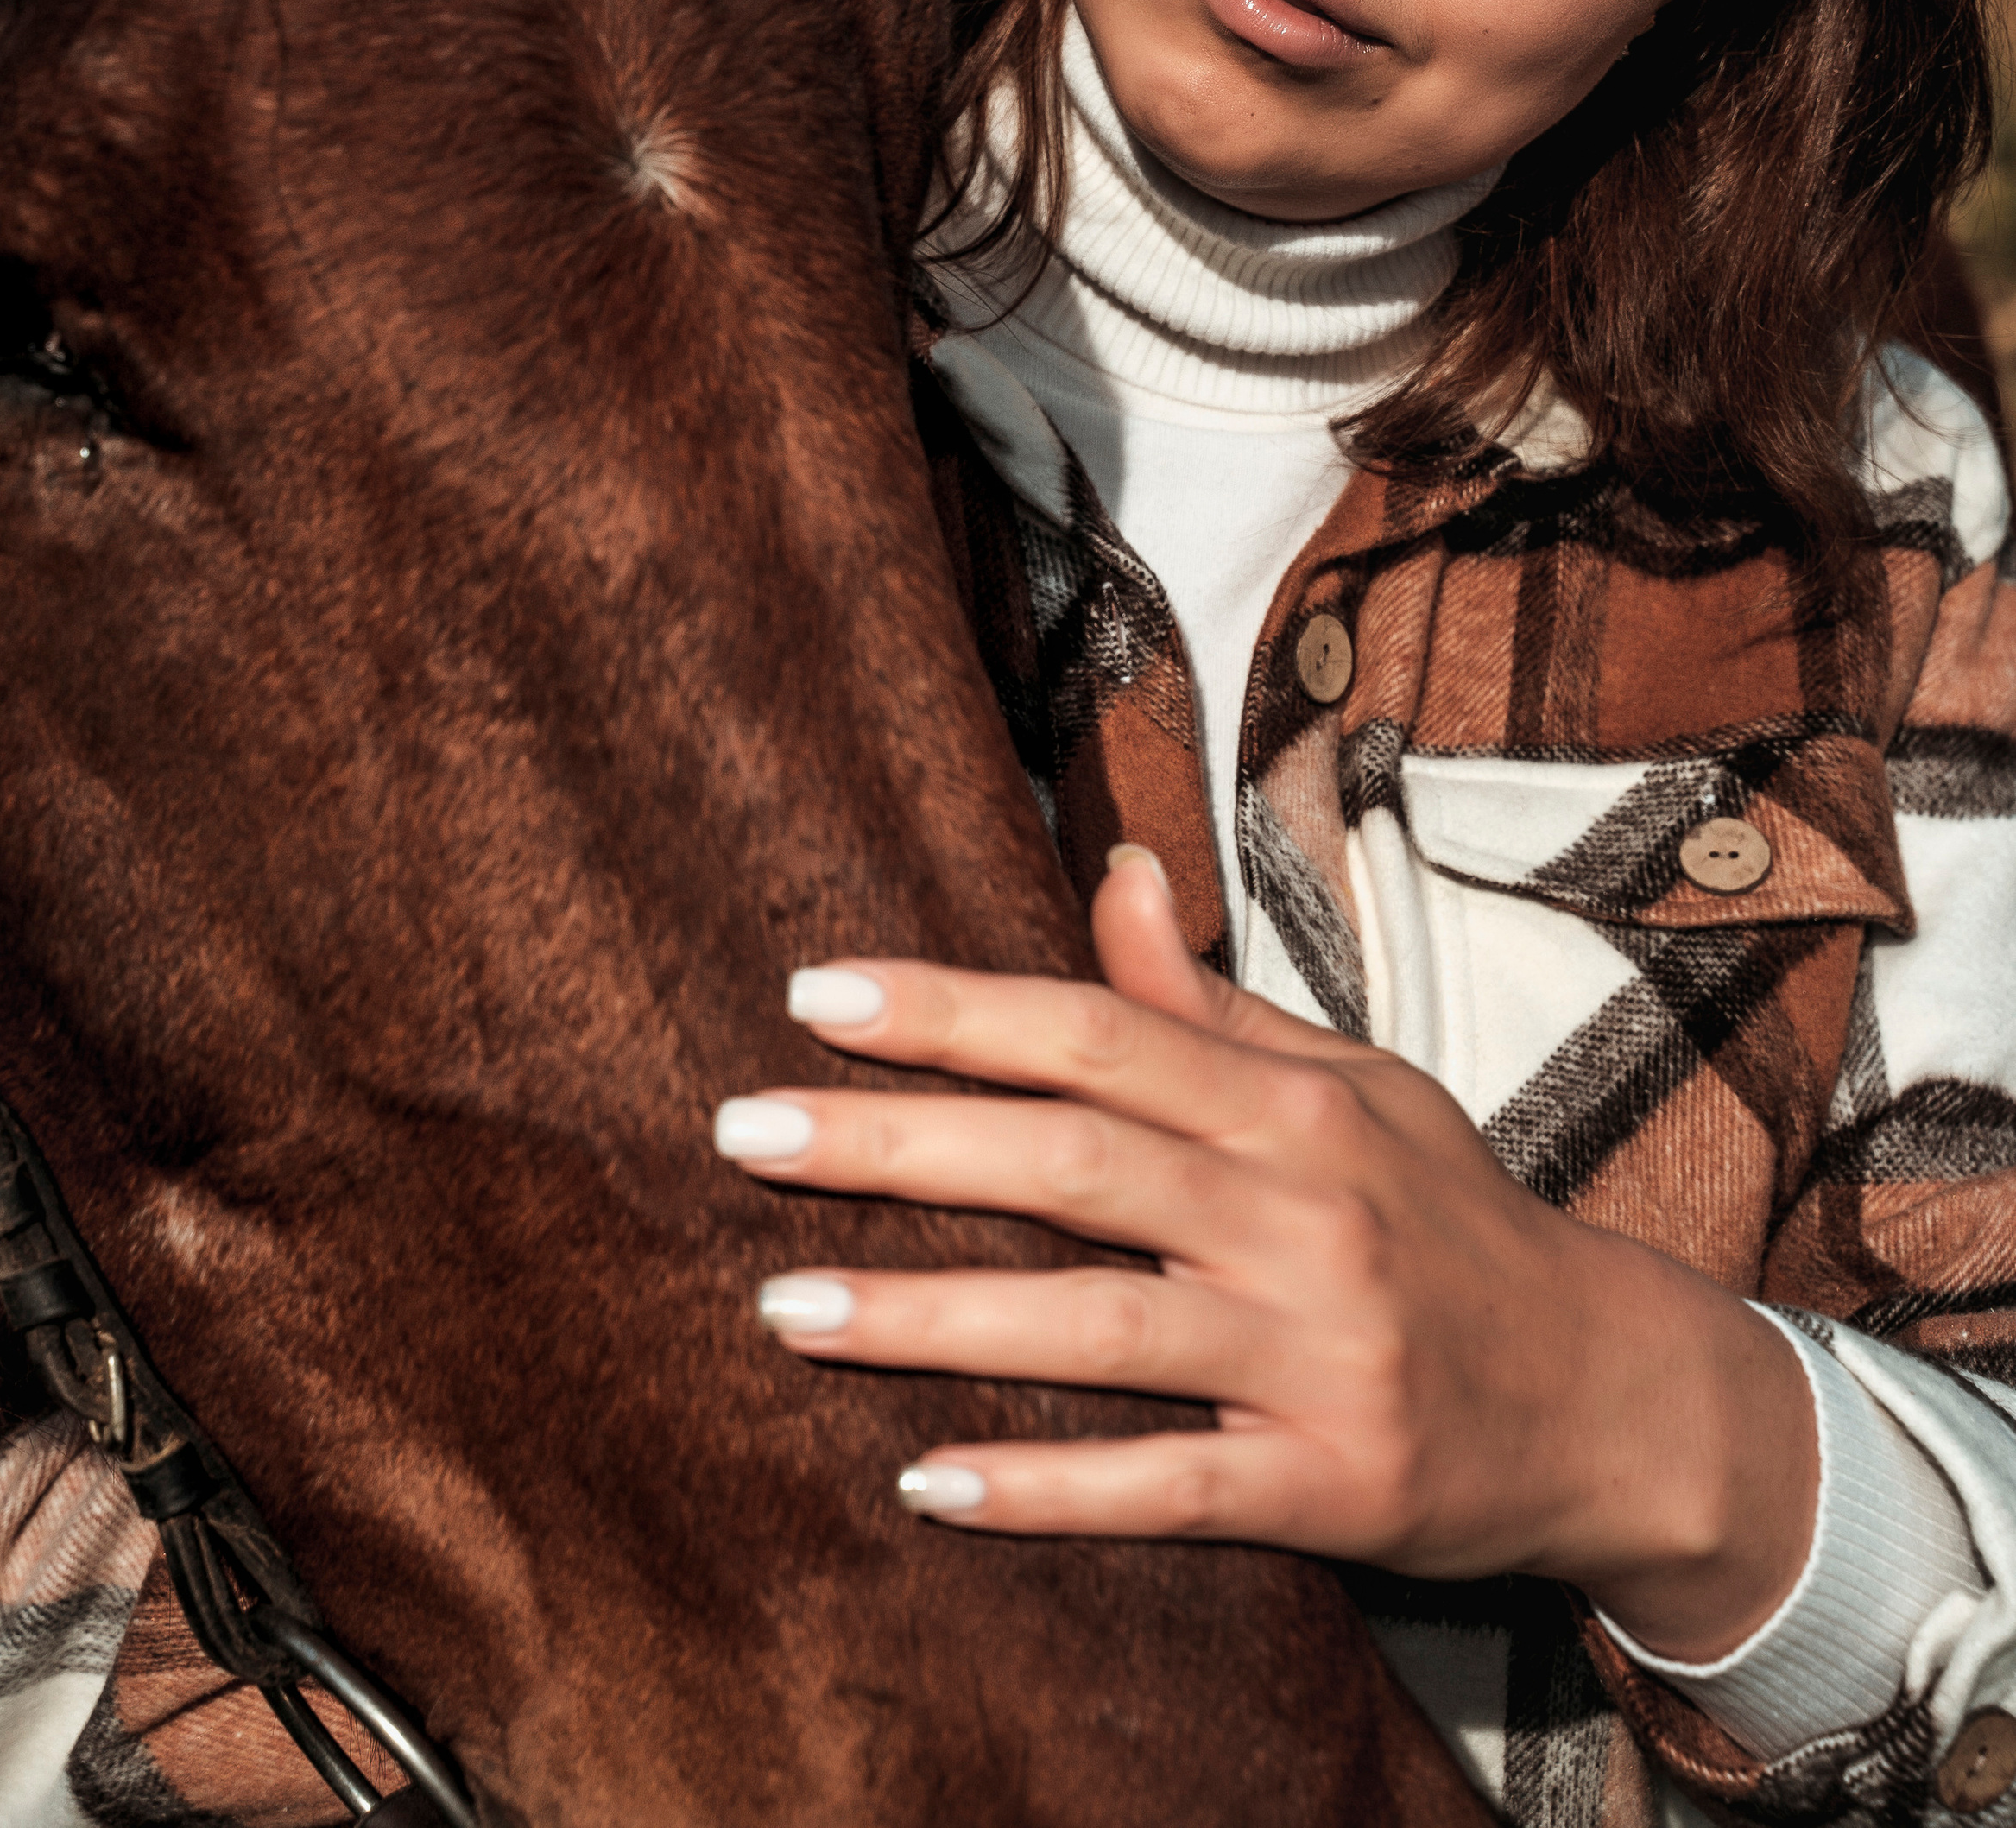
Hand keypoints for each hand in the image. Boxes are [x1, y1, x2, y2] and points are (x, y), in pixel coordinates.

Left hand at [713, 845, 1816, 1660]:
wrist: (1612, 1399)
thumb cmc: (1450, 1223)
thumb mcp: (1349, 1087)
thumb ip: (1208, 1002)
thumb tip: (1112, 867)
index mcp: (1292, 1104)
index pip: (1095, 1032)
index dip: (951, 1010)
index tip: (813, 993)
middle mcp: (1301, 1213)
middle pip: (1074, 1161)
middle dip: (899, 1141)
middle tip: (744, 1130)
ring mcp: (1316, 1351)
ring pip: (1097, 1327)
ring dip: (931, 1317)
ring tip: (785, 1305)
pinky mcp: (1329, 1481)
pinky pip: (1168, 1489)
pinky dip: (1046, 1490)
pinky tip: (925, 1482)